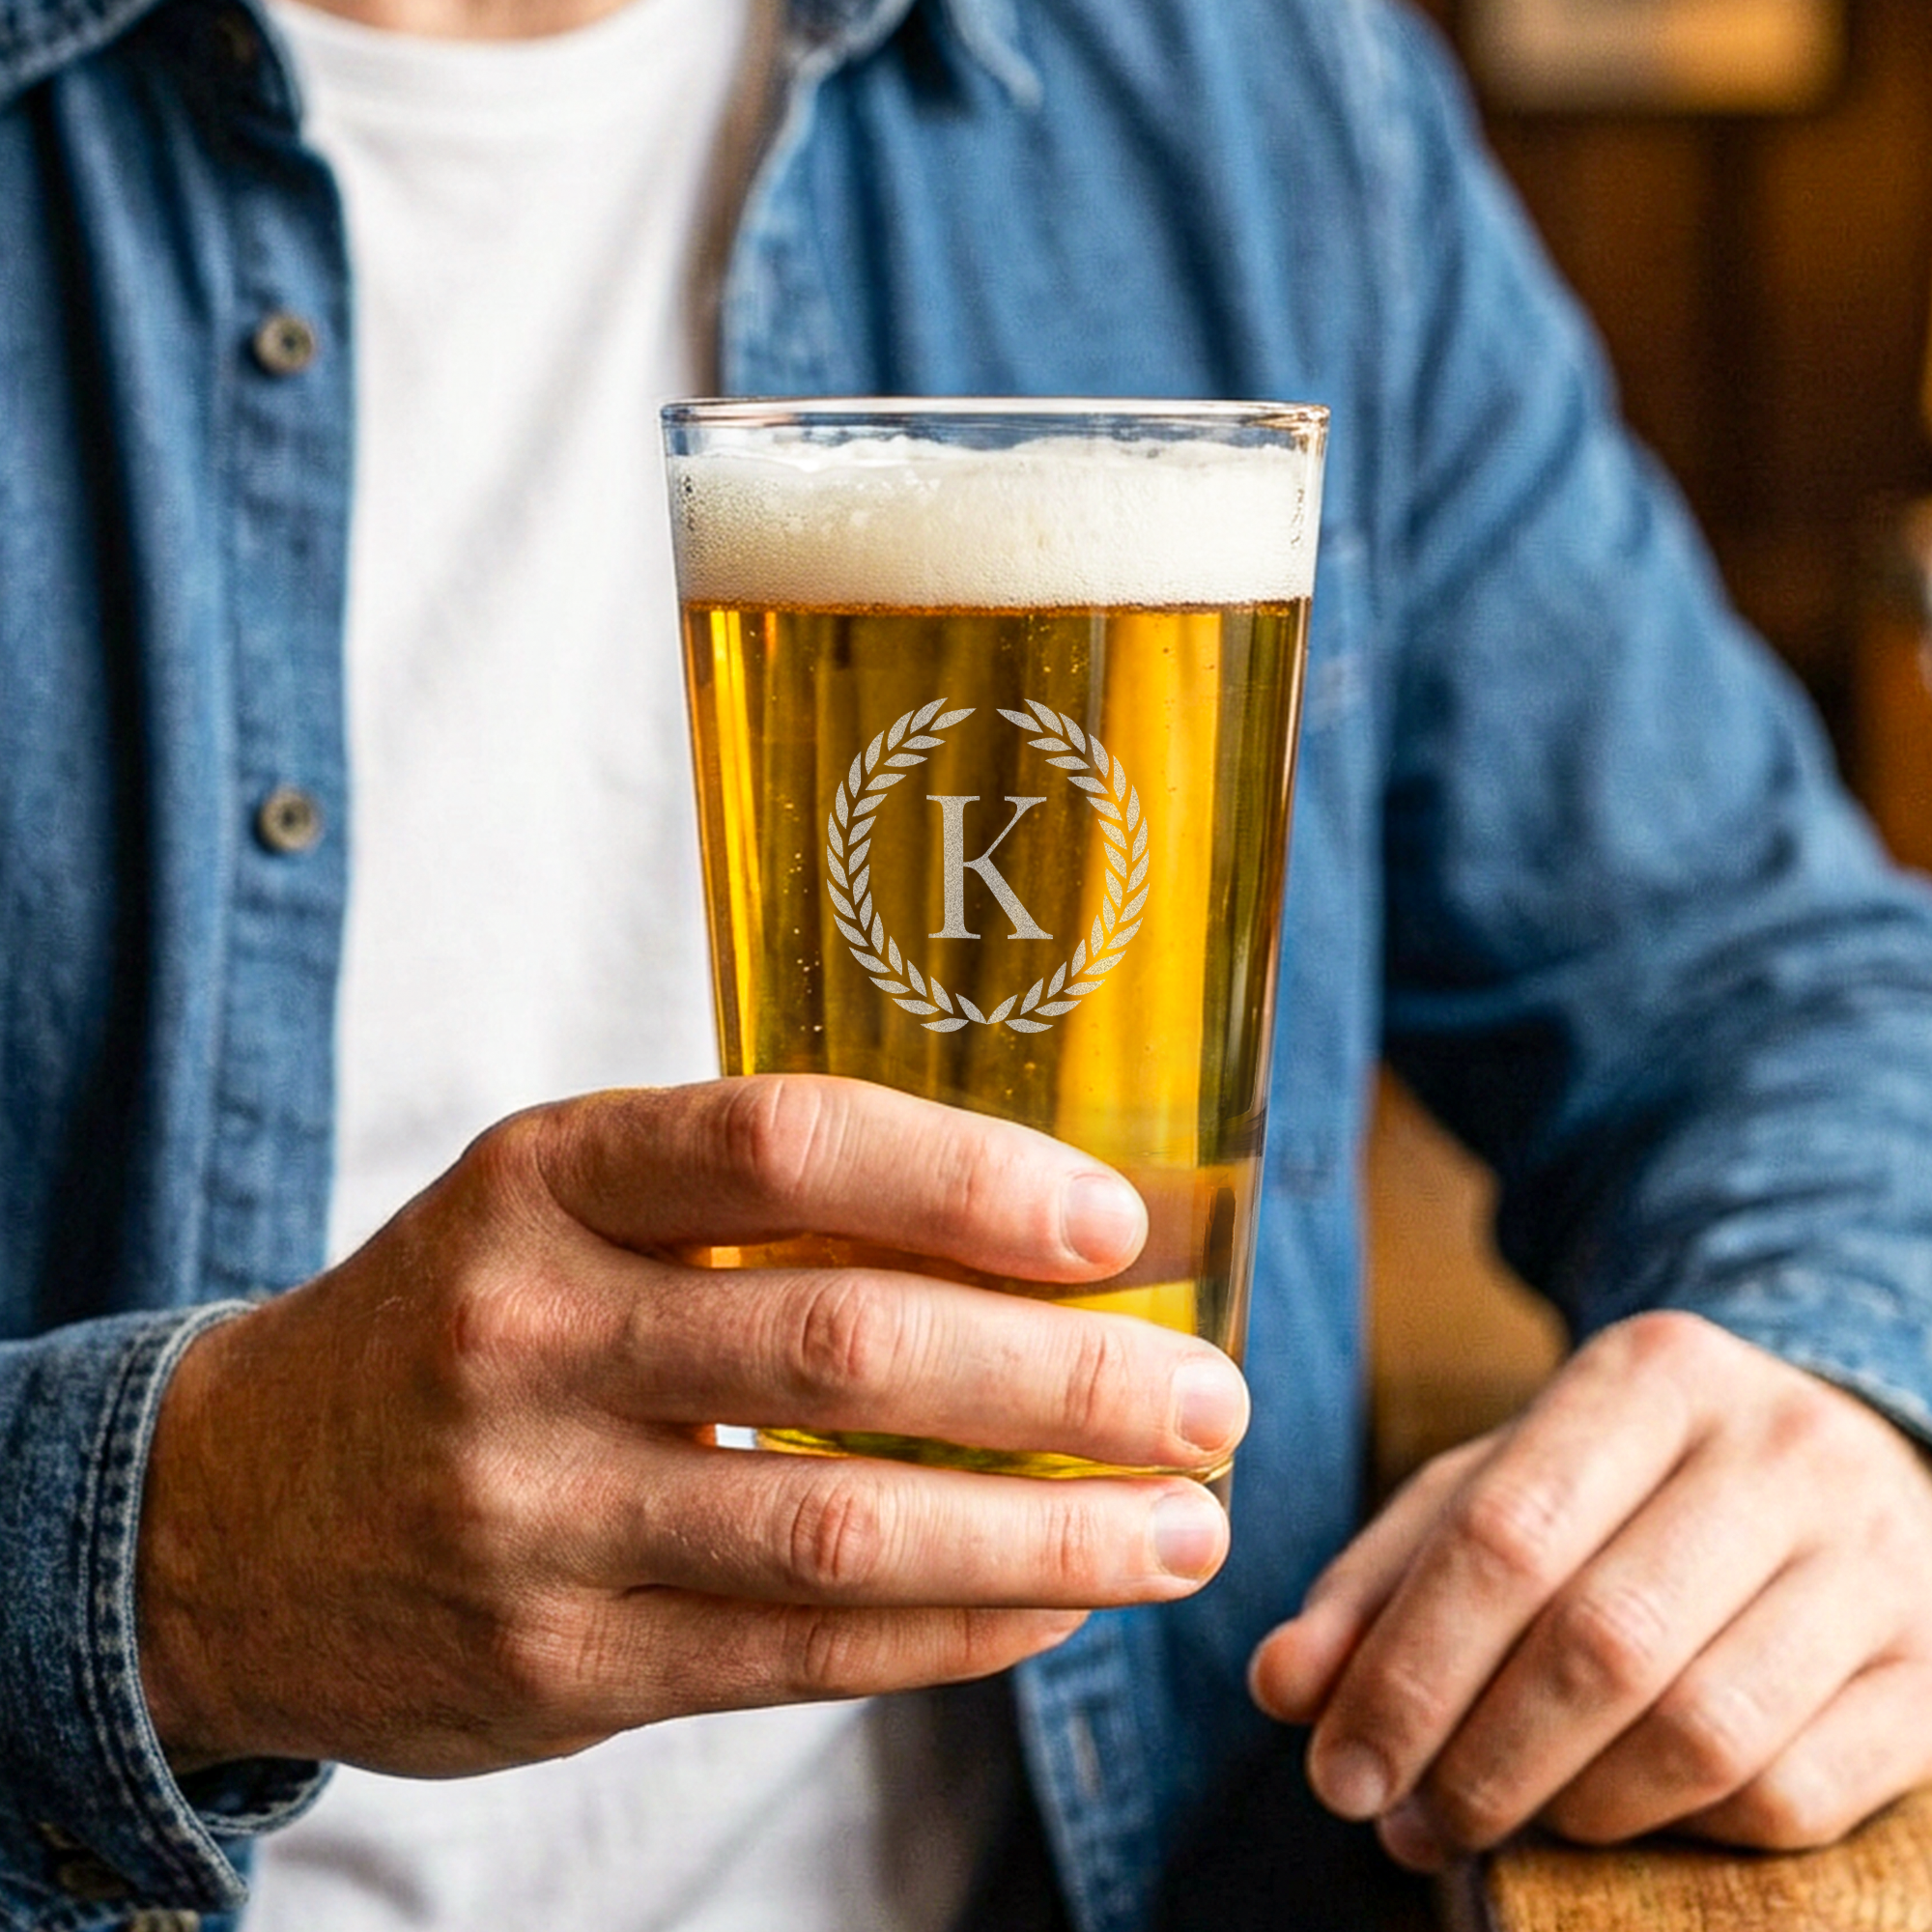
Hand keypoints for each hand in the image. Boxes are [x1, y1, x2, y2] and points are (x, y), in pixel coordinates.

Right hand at [137, 1076, 1246, 1775]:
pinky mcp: (554, 1665)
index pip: (784, 1144)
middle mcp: (528, 1332)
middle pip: (846, 1345)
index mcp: (547, 1176)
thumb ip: (751, 1205)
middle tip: (1211, 1399)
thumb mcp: (562, 1207)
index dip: (971, 1179)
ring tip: (1187, 1529)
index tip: (1119, 1224)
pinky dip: (953, 1628)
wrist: (226, 1513)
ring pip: (841, 1527)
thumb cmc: (463, 1318)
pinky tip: (1057, 1603)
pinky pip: (798, 1652)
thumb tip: (1027, 1232)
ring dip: (1047, 1533)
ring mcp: (532, 1513)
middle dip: (1063, 1377)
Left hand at [1249, 1311, 1931, 1867]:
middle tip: (1400, 1819)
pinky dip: (1681, 1832)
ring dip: (1569, 1809)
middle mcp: (1779, 1449)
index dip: (1407, 1668)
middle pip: (1602, 1642)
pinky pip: (1794, 1796)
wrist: (1839, 1459)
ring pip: (1703, 1734)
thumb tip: (1284, 1686)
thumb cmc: (1628, 1485)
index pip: (1505, 1534)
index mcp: (1651, 1374)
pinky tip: (1616, 1814)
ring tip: (1490, 1820)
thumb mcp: (1497, 1485)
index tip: (1337, 1766)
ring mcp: (1877, 1562)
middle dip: (1477, 1757)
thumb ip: (1382, 1577)